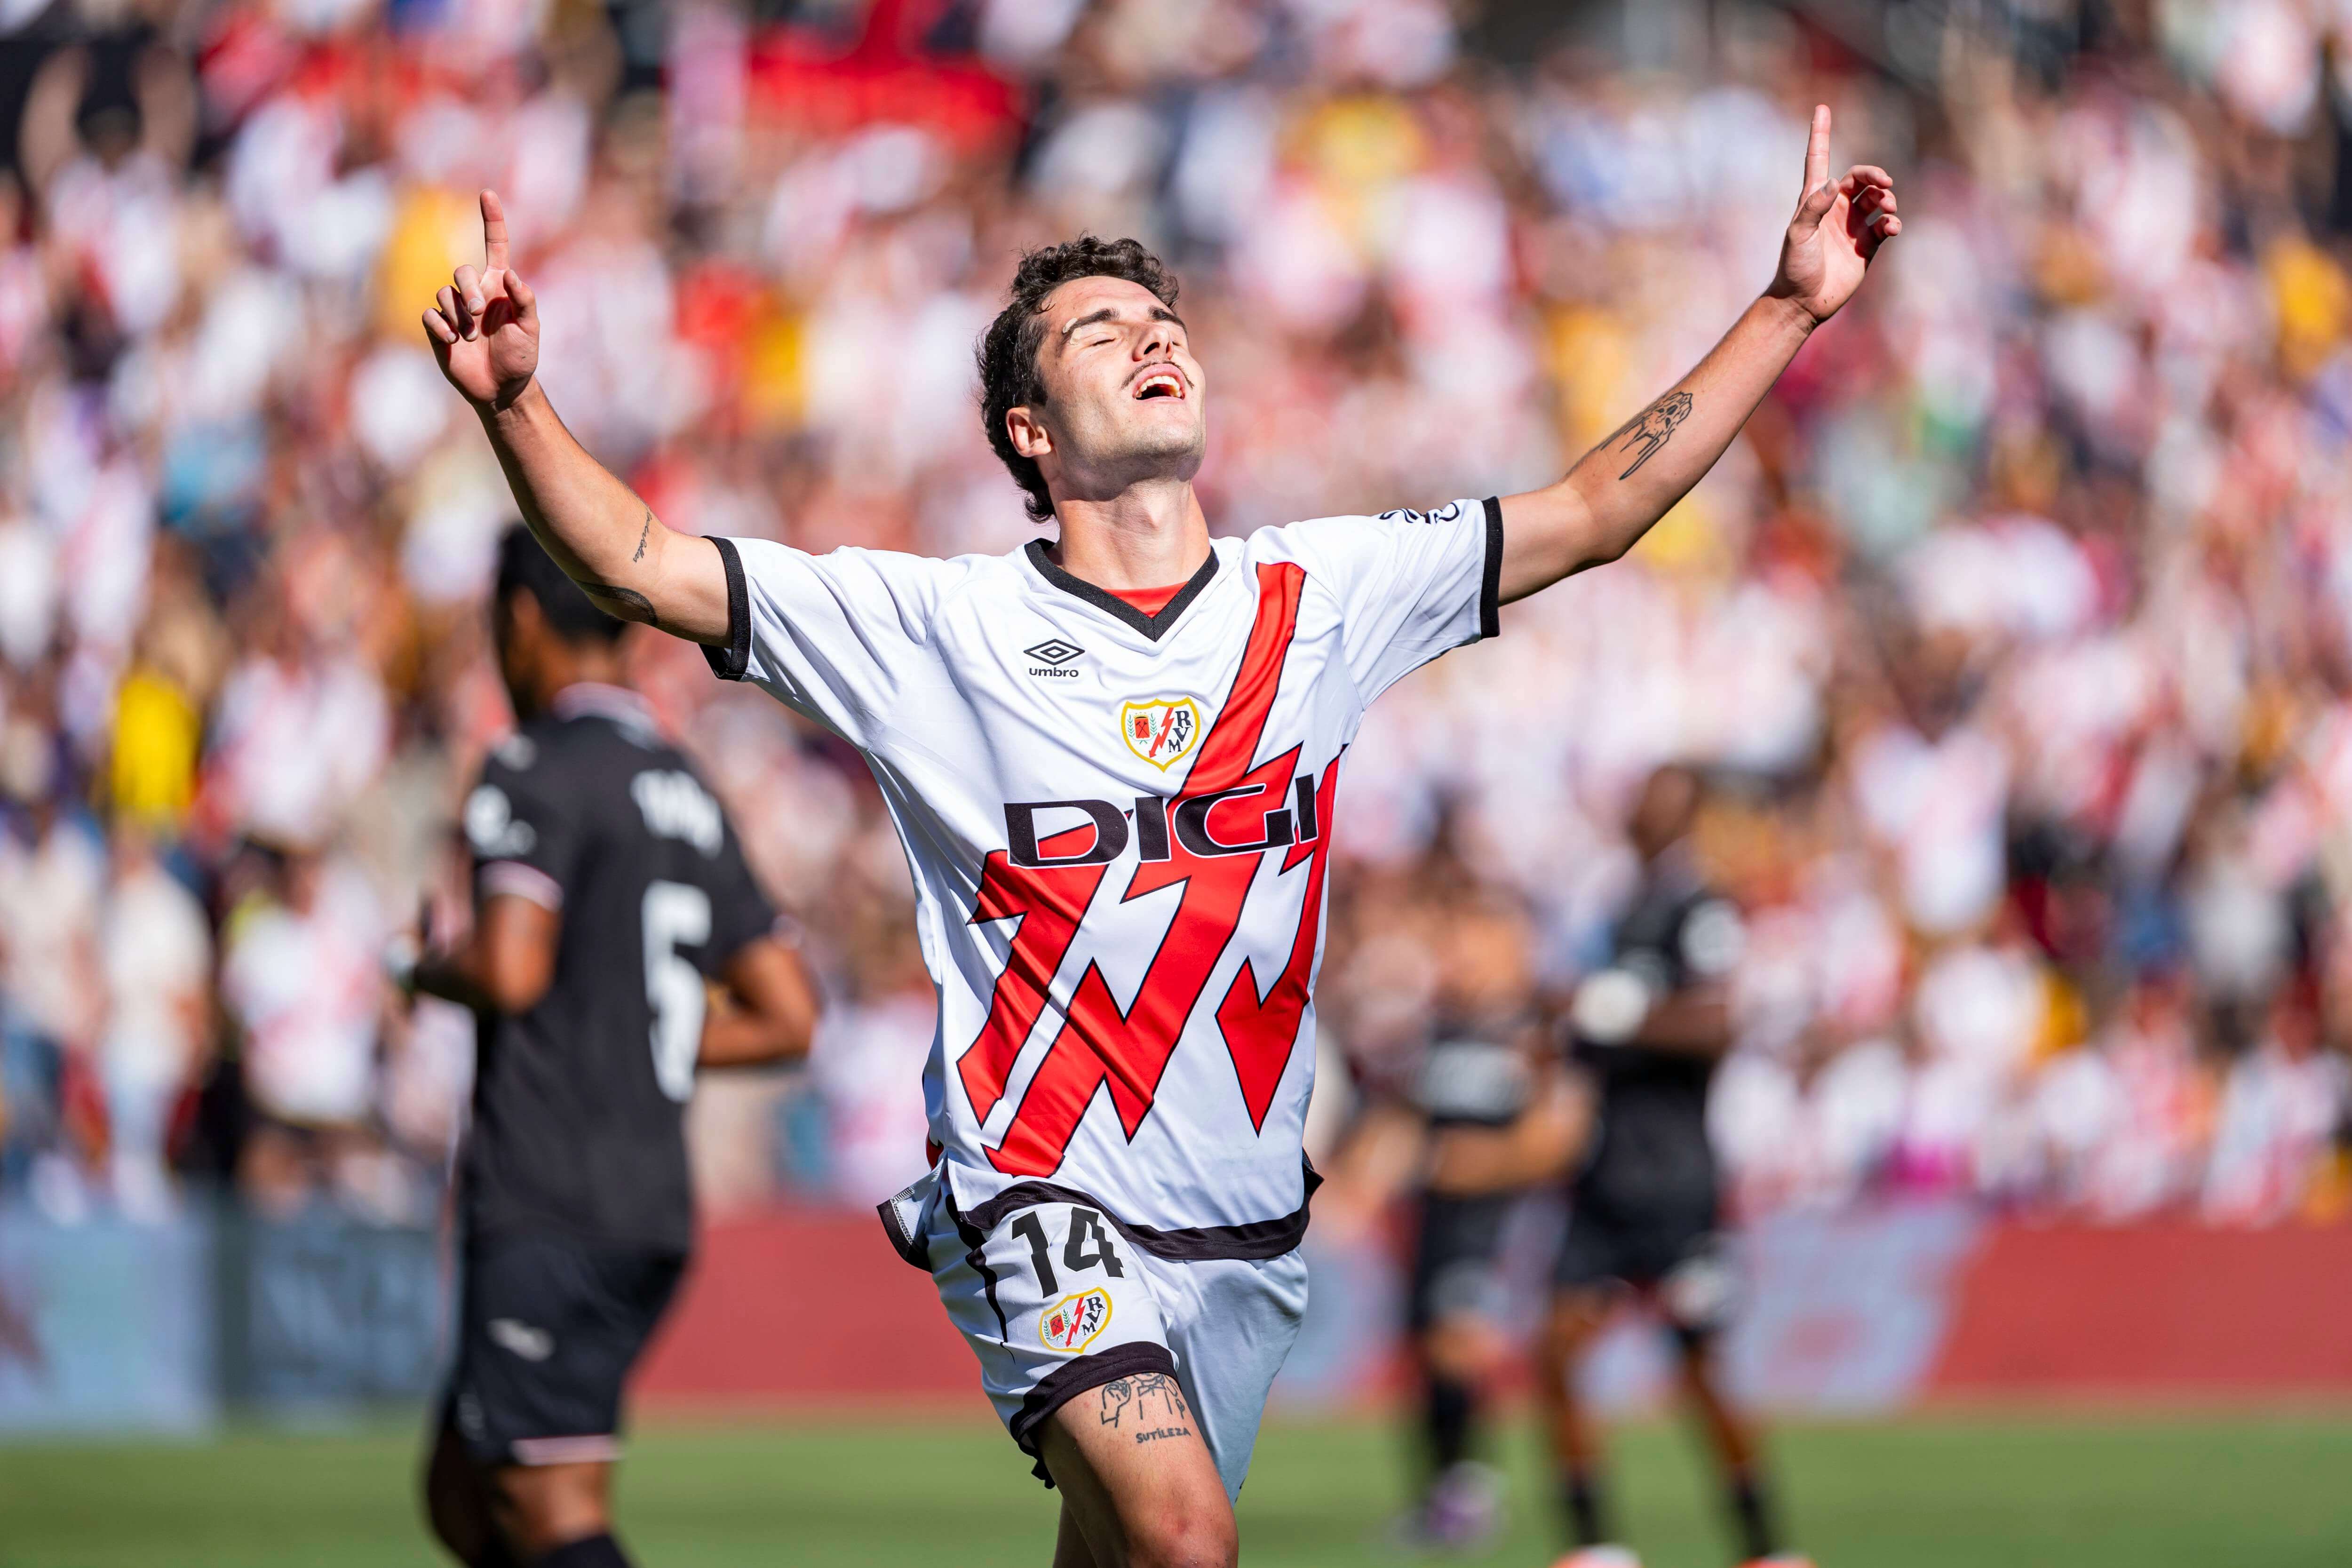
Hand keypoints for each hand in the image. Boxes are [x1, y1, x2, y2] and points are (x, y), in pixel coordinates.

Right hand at [423, 190, 538, 410]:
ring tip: (472, 338)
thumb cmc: (520, 358)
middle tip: (478, 315)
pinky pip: (429, 315)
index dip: (492, 219)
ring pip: (443, 293)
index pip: (495, 245)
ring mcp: (454, 310)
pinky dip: (441, 326)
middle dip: (468, 290)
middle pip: (461, 270)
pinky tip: (454, 341)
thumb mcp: (530, 330)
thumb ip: (524, 301)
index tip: (487, 194)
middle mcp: (475, 293)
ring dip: (458, 315)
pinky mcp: (438, 328)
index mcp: (499, 287)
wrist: (502, 388)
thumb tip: (511, 275)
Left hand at [1768, 105, 1898, 324]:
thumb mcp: (1798, 235)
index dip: (1820, 133)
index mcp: (1815, 199)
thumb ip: (1814, 207)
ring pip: (1879, 199)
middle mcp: (1837, 208)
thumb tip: (1836, 182)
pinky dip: (1893, 223)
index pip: (1818, 158)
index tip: (1821, 107)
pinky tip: (1891, 227)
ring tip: (1887, 208)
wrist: (1804, 301)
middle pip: (1861, 178)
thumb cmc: (1795, 266)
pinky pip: (1887, 225)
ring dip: (1887, 198)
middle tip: (1884, 181)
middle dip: (1876, 174)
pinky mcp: (1868, 244)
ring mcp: (1854, 225)